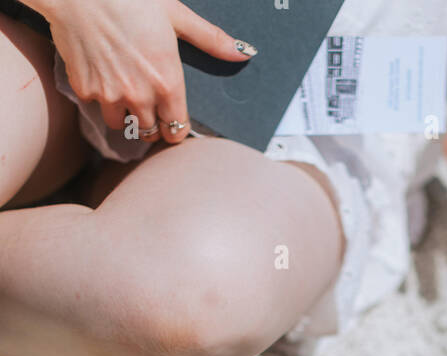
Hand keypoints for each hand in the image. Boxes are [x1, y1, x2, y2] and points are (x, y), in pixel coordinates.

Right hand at [34, 0, 255, 144]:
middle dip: (150, 122)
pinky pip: (95, 104)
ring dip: (123, 112)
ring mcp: (111, 96)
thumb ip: (210, 39)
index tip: (171, 122)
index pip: (177, 131)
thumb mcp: (175, 14)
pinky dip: (98, 93)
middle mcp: (140, 96)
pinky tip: (100, 68)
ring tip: (122, 84)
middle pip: (149, 132)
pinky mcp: (86, 90)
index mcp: (167, 83)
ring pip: (121, 124)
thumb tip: (243, 52)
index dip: (175, 128)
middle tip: (146, 102)